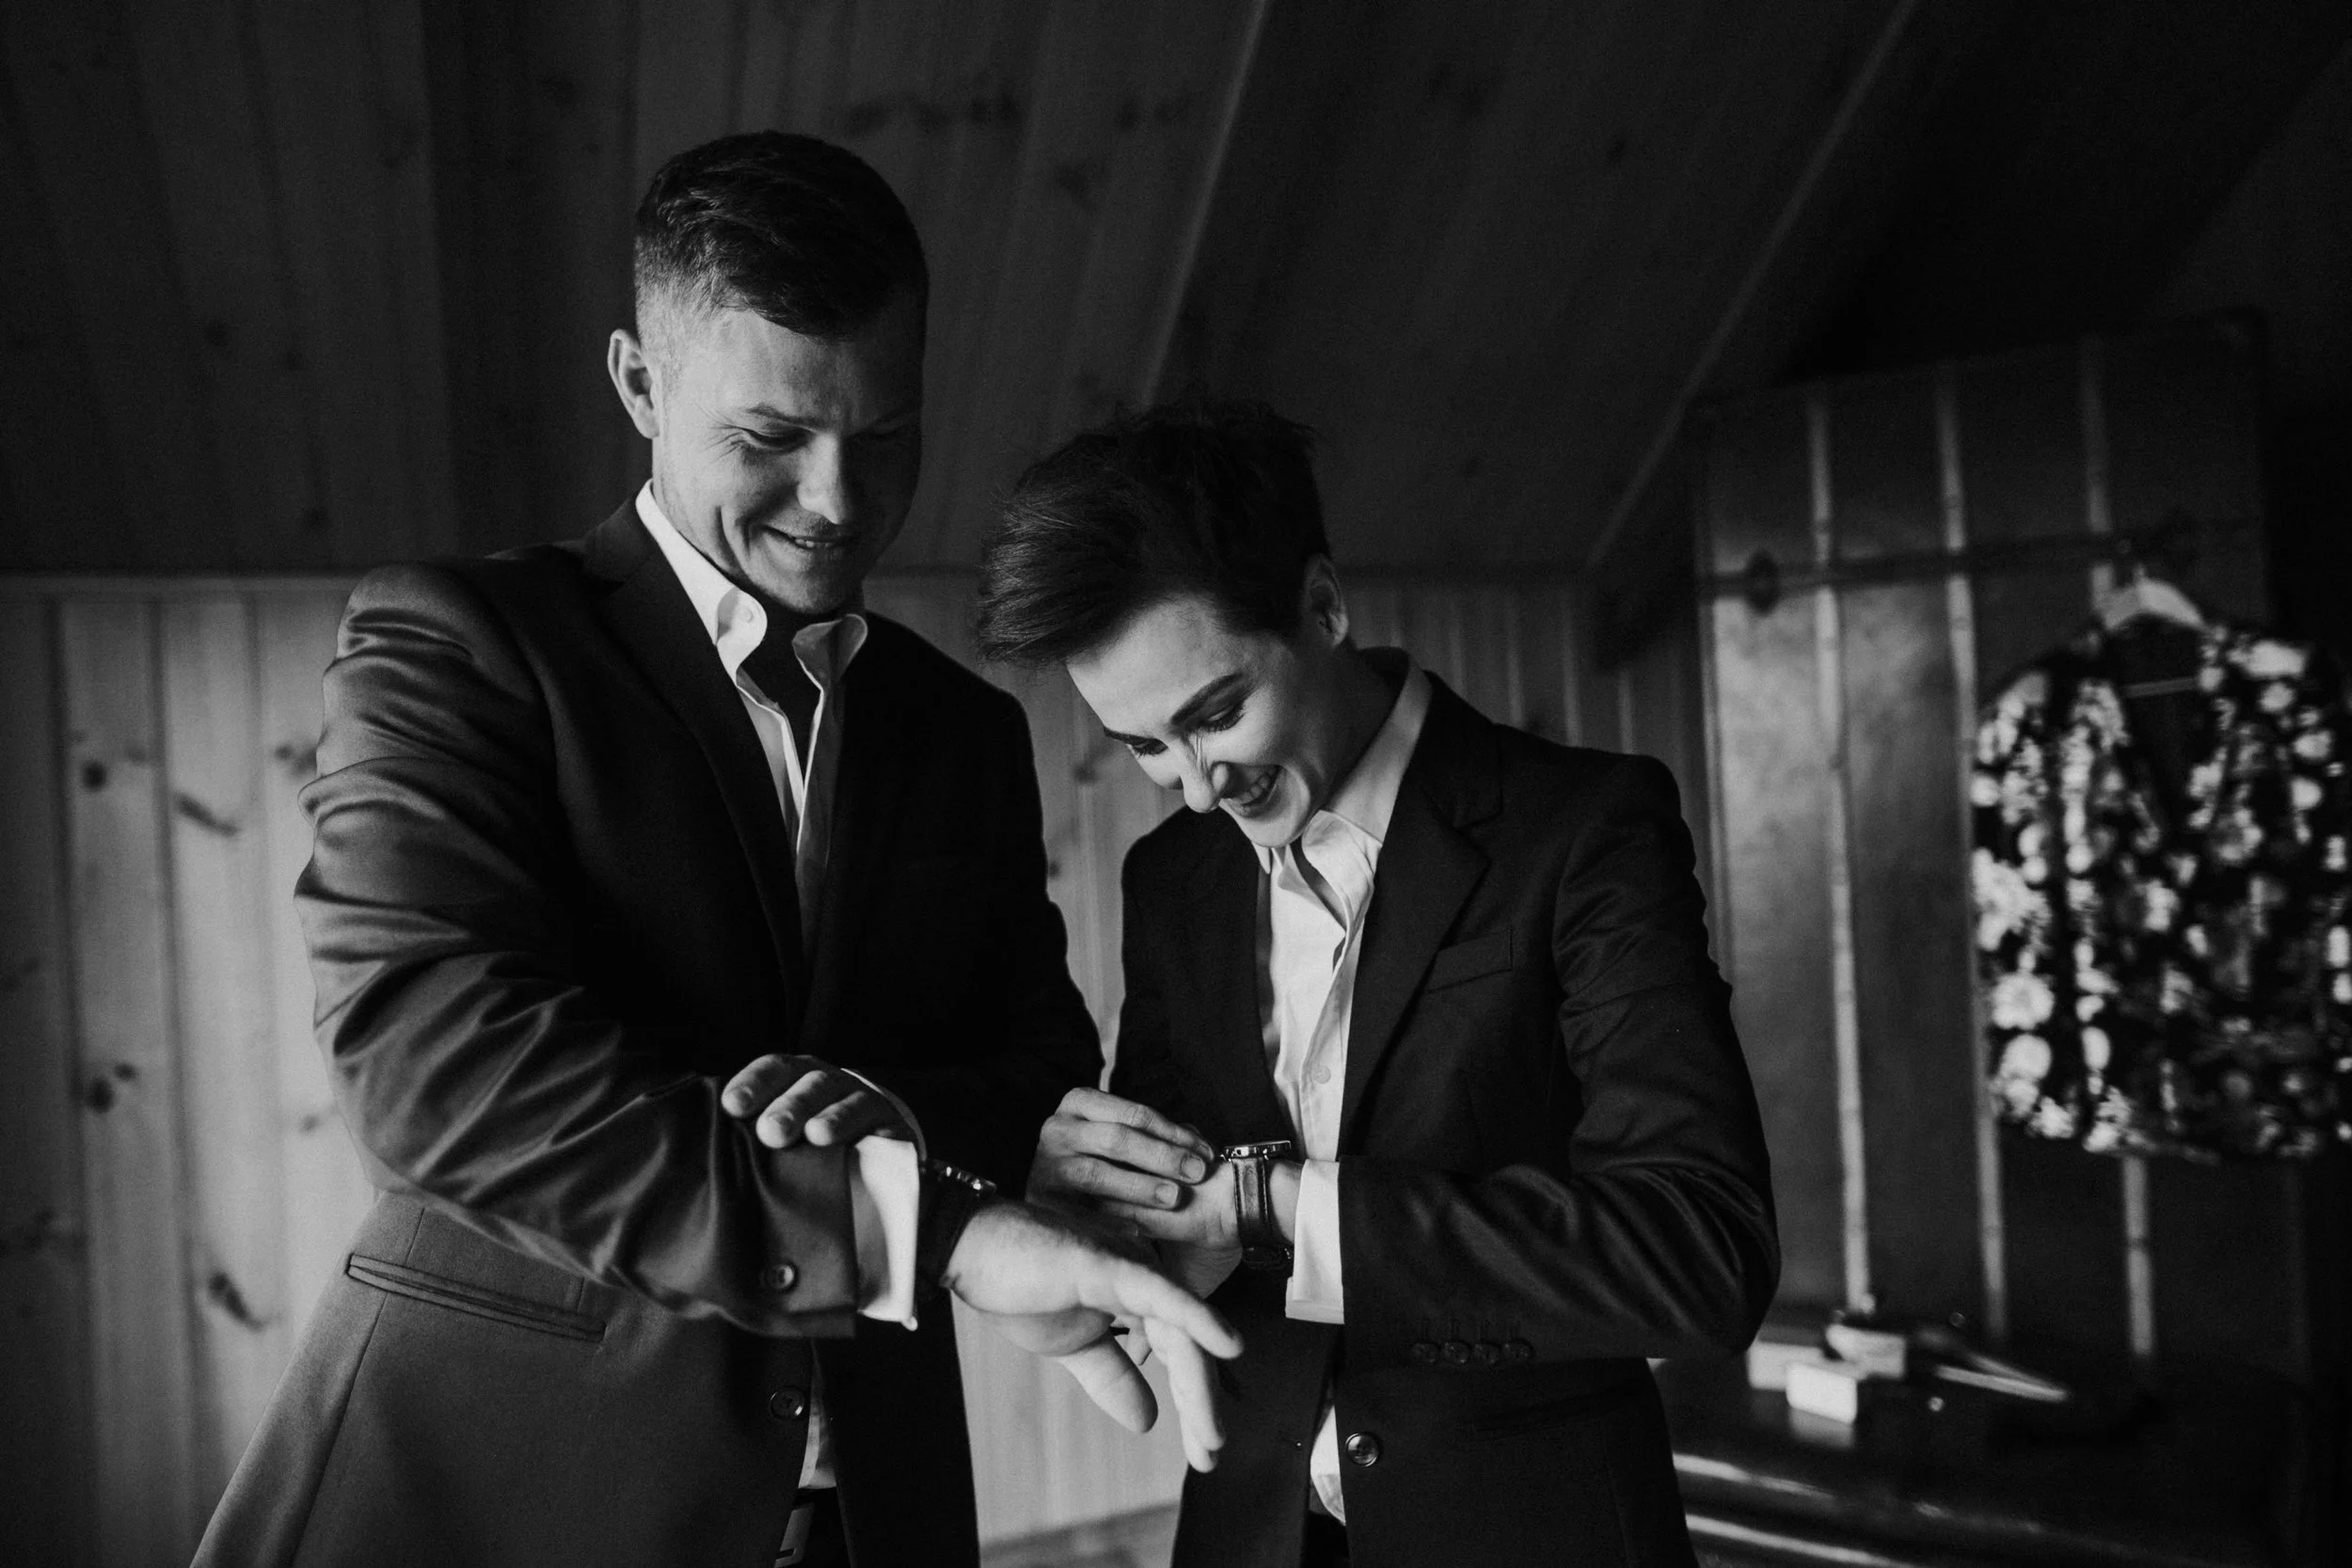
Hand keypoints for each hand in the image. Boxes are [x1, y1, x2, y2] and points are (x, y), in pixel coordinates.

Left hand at [720, 1054, 910, 1148]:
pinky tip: (833, 1138)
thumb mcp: (784, 1138)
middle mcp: (825, 1082)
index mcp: (795, 1079)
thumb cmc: (811, 1147)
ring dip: (821, 1112)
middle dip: (787, 1105)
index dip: (753, 1082)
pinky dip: (849, 1122)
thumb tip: (710, 1159)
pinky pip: (866, 1114)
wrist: (875, 1156)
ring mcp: (856, 1096)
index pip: (774, 1069)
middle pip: (805, 1082)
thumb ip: (751, 1140)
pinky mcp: (884, 1118)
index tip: (732, 1105)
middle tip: (770, 1132)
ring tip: (813, 1135)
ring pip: (834, 1094)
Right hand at [945, 1199, 1241, 1471]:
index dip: (1193, 1404)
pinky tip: (1229, 1345)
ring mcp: (1132, 1269)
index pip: (1178, 1355)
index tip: (1204, 1454)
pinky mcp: (1111, 1264)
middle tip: (1211, 1454)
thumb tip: (1148, 1421)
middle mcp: (1147, 1281)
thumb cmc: (1018, 1289)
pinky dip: (1198, 1319)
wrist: (971, 1251)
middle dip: (1201, 1403)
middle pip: (1187, 1347)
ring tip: (1212, 1433)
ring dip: (1199, 1384)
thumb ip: (1113, 1376)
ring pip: (1181, 1332)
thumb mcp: (1073, 1347)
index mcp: (1139, 1299)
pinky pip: (1162, 1295)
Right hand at [1030, 1088, 1215, 1215]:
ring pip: (1096, 1174)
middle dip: (1162, 1157)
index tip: (1206, 1153)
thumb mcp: (1122, 1138)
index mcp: (1079, 1102)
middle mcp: (1057, 1129)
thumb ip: (1156, 1137)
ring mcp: (1044, 1164)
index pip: (1134, 1114)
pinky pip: (1078, 1212)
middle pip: (1116, 1139)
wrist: (1051, 1190)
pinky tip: (1138, 1231)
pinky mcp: (1039, 1200)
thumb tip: (1200, 1145)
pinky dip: (1109, 1221)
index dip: (1174, 1133)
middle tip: (1197, 1173)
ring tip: (1173, 1197)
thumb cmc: (1101, 1159)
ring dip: (1139, 1187)